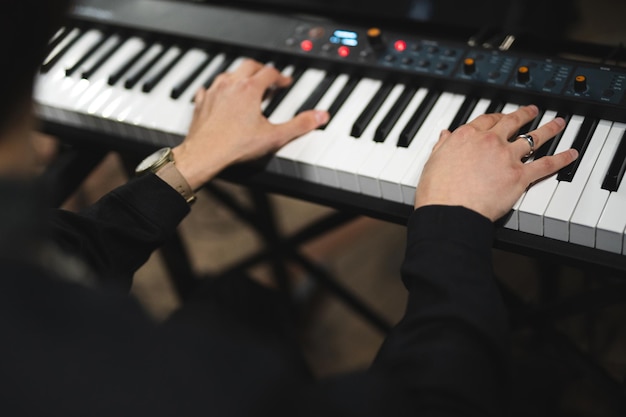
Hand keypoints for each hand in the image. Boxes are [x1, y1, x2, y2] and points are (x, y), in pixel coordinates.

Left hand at [172, 59, 328, 189]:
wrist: (205, 154)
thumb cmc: (236, 145)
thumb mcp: (275, 137)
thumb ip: (300, 125)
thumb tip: (319, 117)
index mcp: (250, 89)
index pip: (269, 72)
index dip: (280, 76)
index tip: (285, 82)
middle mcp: (230, 85)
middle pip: (248, 66)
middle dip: (260, 70)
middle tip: (268, 78)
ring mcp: (213, 92)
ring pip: (228, 74)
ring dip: (239, 76)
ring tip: (246, 85)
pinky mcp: (201, 103)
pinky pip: (208, 89)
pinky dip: (217, 90)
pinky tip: (219, 96)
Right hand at [414, 105, 577, 221]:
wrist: (450, 210)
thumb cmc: (437, 192)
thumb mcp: (433, 162)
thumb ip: (442, 146)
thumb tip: (444, 136)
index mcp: (467, 136)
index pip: (486, 120)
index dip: (496, 117)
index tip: (501, 117)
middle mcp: (489, 142)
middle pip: (512, 122)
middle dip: (524, 115)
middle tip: (532, 111)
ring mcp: (507, 157)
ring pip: (533, 138)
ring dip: (549, 130)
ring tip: (558, 124)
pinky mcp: (520, 176)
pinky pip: (546, 164)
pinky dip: (562, 159)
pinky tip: (571, 154)